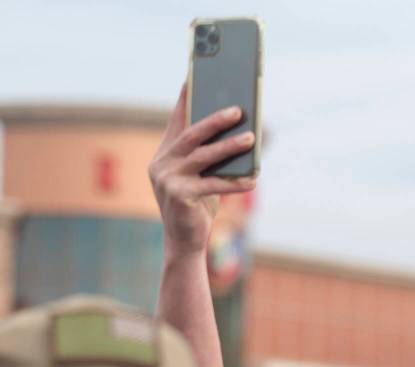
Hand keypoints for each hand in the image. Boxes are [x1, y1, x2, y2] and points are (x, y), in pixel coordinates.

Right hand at [148, 83, 256, 258]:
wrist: (183, 242)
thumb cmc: (196, 205)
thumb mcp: (201, 176)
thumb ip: (209, 155)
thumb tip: (240, 131)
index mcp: (164, 155)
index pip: (176, 120)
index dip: (186, 98)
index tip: (194, 75)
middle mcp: (161, 164)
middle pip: (190, 134)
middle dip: (215, 119)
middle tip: (238, 109)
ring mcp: (168, 180)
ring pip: (203, 156)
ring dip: (229, 146)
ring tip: (251, 138)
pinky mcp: (179, 197)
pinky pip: (213, 185)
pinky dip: (235, 182)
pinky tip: (253, 179)